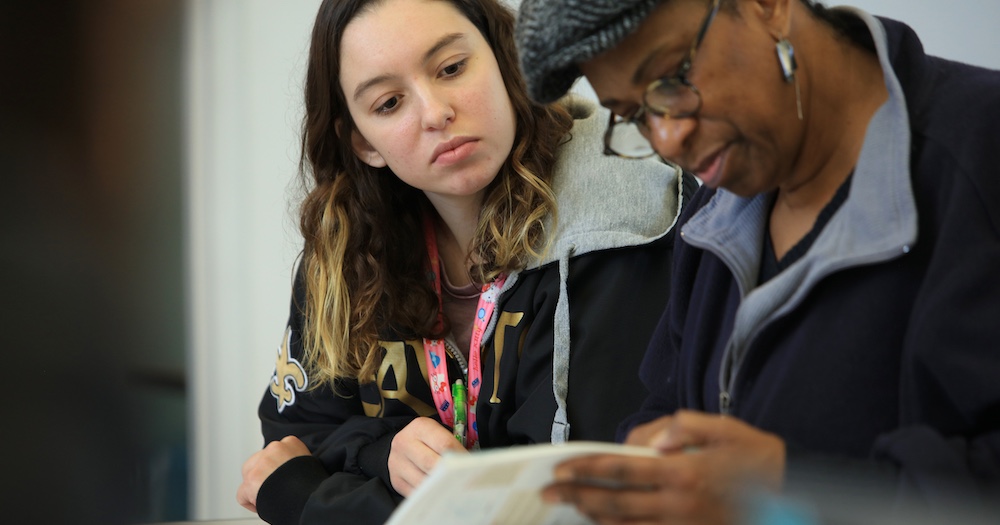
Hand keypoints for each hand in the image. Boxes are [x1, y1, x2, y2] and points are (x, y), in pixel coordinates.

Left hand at [237, 435, 310, 512]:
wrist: (315, 498)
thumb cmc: (314, 486)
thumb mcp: (308, 464)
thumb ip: (293, 461)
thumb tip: (283, 470)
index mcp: (291, 442)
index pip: (274, 452)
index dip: (276, 469)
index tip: (282, 478)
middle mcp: (275, 448)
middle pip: (258, 461)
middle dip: (263, 475)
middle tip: (274, 489)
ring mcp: (262, 463)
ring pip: (248, 475)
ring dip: (256, 486)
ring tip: (270, 496)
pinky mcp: (252, 480)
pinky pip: (242, 494)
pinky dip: (250, 503)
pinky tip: (262, 505)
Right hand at [388, 417, 466, 495]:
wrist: (402, 446)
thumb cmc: (428, 440)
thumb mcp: (438, 433)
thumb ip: (451, 445)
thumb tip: (469, 464)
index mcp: (419, 427)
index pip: (444, 443)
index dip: (460, 457)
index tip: (472, 467)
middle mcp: (404, 443)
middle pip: (431, 464)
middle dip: (449, 474)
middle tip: (464, 481)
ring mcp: (397, 463)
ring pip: (422, 481)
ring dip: (439, 488)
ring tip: (454, 491)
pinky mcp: (396, 480)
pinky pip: (415, 493)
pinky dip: (430, 496)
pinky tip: (440, 496)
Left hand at [542, 410, 785, 524]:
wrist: (793, 494)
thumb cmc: (753, 455)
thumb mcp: (721, 427)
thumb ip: (680, 428)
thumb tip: (643, 441)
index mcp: (683, 471)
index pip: (622, 470)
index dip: (586, 470)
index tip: (560, 468)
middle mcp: (678, 504)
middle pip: (615, 503)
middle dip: (577, 496)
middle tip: (548, 492)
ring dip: (593, 517)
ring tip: (569, 507)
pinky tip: (604, 524)